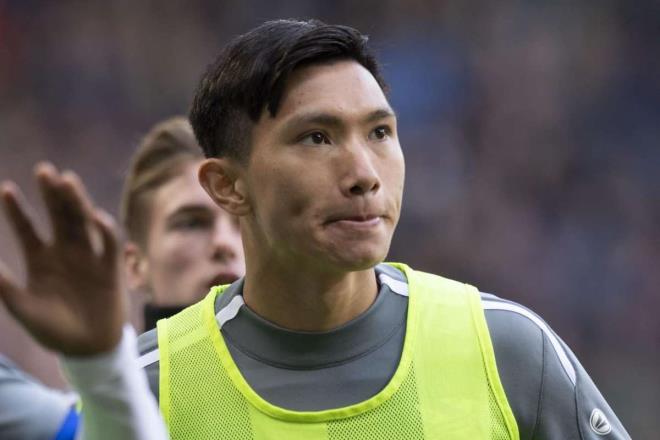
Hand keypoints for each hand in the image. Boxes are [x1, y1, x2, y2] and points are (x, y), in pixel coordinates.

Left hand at [0, 163, 125, 356]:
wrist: (87, 349)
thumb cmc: (53, 330)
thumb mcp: (22, 308)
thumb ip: (3, 286)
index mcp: (41, 259)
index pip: (27, 228)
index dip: (17, 209)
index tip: (6, 189)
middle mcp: (65, 252)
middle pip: (58, 216)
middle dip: (51, 194)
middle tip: (44, 170)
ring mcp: (88, 258)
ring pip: (82, 222)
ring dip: (76, 202)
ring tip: (67, 180)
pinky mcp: (109, 268)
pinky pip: (108, 245)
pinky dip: (104, 230)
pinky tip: (94, 216)